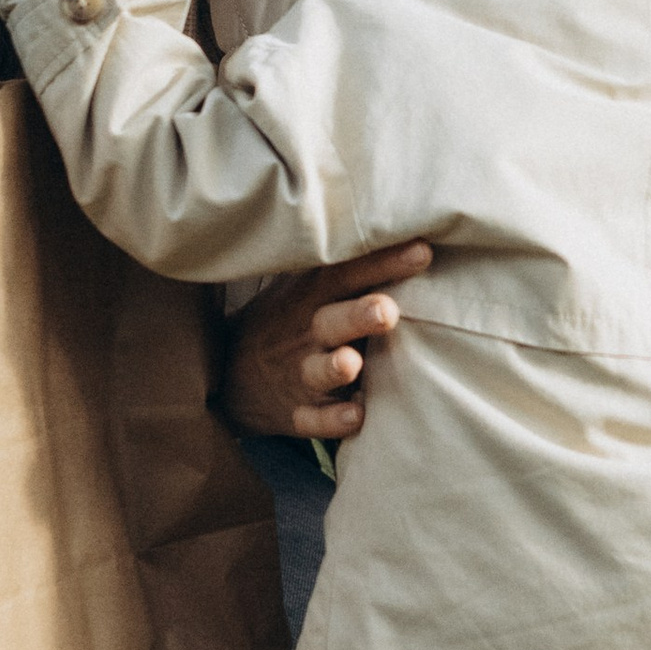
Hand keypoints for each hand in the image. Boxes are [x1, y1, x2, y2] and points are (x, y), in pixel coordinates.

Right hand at [221, 242, 433, 443]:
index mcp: (312, 297)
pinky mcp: (295, 413)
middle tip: (386, 310)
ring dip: (336, 368)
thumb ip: (348, 267)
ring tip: (352, 363)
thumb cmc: (287, 320)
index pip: (347, 274)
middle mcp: (307, 333)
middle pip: (332, 321)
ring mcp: (299, 374)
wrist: (228, 373)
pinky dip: (332, 421)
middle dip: (358, 315)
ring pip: (319, 372)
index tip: (421, 252)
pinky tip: (355, 416)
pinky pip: (312, 421)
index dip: (383, 263)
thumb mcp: (304, 287)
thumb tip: (407, 228)